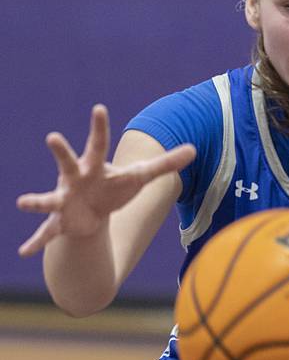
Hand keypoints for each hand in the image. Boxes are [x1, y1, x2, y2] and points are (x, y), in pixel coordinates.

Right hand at [17, 104, 195, 255]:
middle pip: (67, 163)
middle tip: (52, 136)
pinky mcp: (60, 223)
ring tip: (22, 202)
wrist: (92, 215)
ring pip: (48, 200)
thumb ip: (166, 164)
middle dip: (61, 151)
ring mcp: (64, 201)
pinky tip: (23, 251)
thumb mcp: (141, 177)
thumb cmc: (114, 189)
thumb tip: (194, 149)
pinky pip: (45, 234)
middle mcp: (75, 180)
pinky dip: (35, 242)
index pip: (99, 143)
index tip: (99, 107)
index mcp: (95, 166)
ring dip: (36, 201)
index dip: (100, 126)